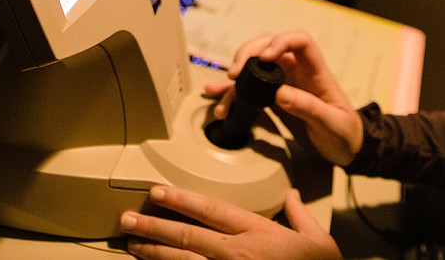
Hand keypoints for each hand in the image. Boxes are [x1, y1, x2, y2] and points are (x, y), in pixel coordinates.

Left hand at [122, 185, 341, 259]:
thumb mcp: (317, 240)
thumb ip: (299, 215)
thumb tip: (293, 196)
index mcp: (259, 233)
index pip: (212, 211)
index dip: (182, 199)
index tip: (158, 191)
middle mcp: (239, 253)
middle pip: (188, 236)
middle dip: (154, 226)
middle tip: (127, 219)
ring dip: (155, 252)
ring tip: (132, 244)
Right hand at [207, 30, 362, 166]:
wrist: (345, 150)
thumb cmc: (345, 134)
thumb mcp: (332, 124)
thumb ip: (309, 108)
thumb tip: (280, 94)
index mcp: (316, 71)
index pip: (300, 41)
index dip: (281, 42)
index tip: (263, 58)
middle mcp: (297, 72)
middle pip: (269, 46)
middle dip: (248, 54)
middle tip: (235, 73)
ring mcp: (284, 83)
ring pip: (254, 66)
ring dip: (235, 75)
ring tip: (220, 90)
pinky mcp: (273, 99)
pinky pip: (250, 89)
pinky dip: (234, 93)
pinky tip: (218, 98)